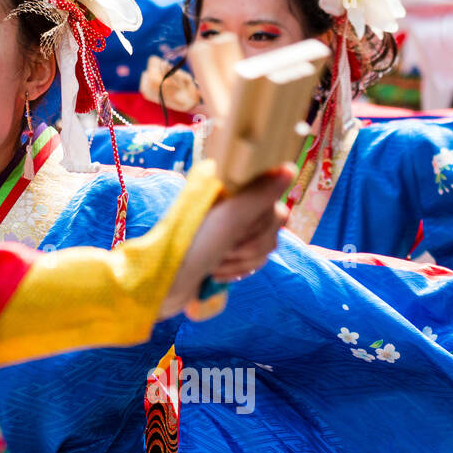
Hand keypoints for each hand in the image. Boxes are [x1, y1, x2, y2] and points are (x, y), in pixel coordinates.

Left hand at [159, 165, 293, 318]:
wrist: (163, 284)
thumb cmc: (190, 247)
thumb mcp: (228, 218)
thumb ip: (262, 192)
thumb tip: (289, 168)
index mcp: (229, 184)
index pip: (272, 197)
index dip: (259, 221)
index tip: (235, 230)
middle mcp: (232, 200)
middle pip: (273, 223)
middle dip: (249, 244)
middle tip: (221, 249)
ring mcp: (231, 226)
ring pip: (267, 244)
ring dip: (241, 261)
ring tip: (214, 264)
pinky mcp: (229, 249)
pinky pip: (256, 259)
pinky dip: (239, 270)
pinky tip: (217, 273)